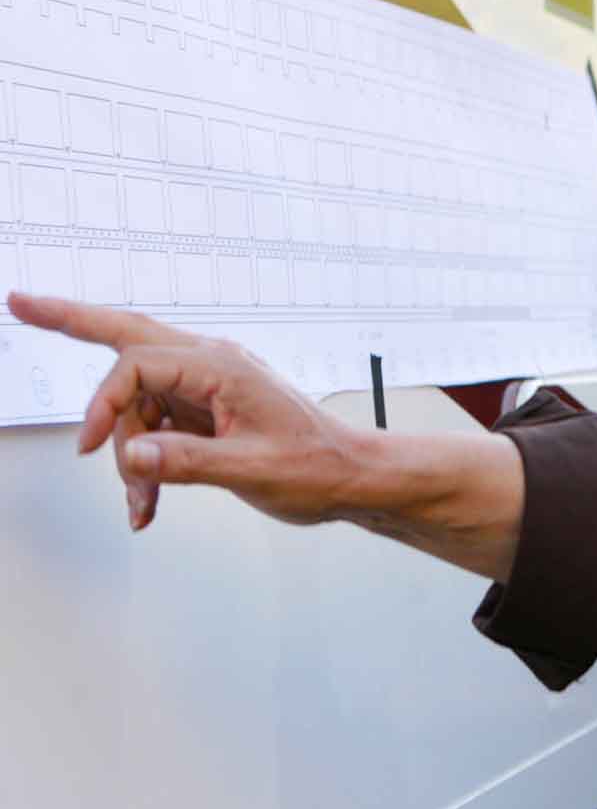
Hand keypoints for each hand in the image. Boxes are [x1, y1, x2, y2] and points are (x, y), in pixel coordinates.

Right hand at [7, 292, 368, 530]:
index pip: (137, 364)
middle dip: (72, 321)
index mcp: (223, 366)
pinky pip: (157, 425)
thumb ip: (185, 461)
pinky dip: (146, 461)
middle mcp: (213, 364)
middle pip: (127, 334)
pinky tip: (146, 504)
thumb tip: (129, 454)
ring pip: (138, 402)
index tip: (90, 446)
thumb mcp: (249, 470)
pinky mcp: (209, 409)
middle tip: (19, 302)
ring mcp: (209, 384)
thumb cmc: (317, 467)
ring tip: (141, 506)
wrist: (352, 477)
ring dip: (128, 454)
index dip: (104, 404)